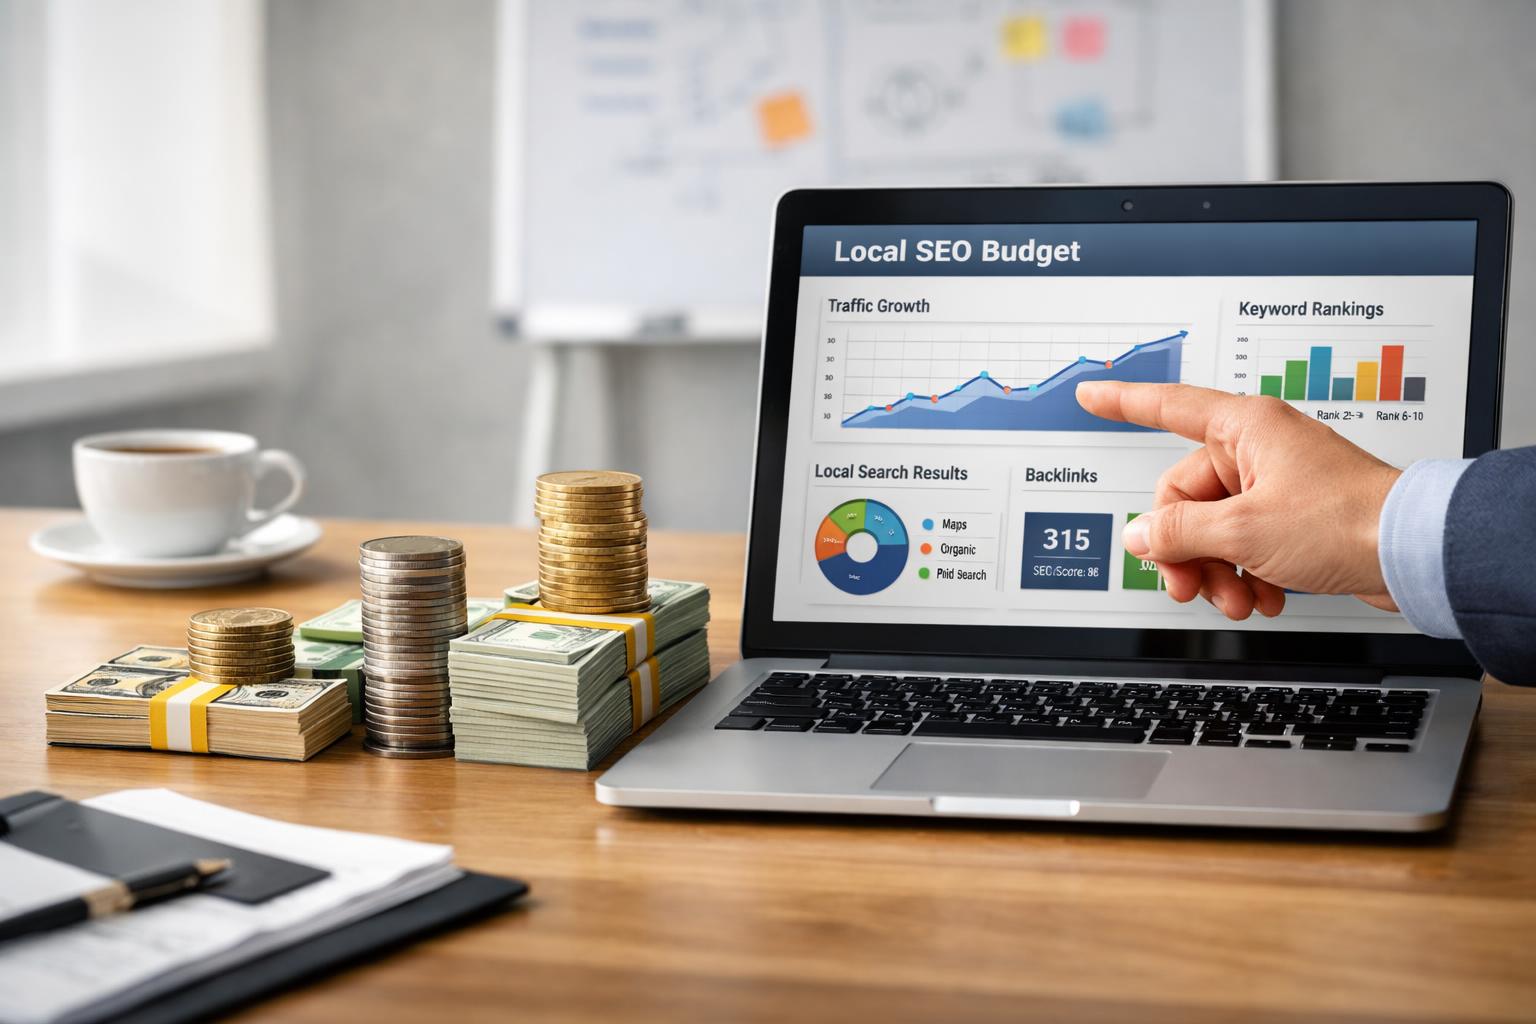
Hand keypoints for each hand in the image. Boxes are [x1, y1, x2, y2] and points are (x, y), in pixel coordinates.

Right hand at [1074, 381, 1402, 619]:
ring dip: (1218, 570)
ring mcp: (1276, 483)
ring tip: (1238, 599)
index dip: (1122, 402)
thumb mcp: (1243, 530)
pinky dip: (1247, 573)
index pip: (1166, 406)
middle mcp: (1258, 449)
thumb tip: (1140, 535)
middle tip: (1190, 585)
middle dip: (1187, 550)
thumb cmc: (1346, 521)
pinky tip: (1264, 596)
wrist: (1412, 553)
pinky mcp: (1294, 516)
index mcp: (1244, 428)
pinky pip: (1245, 542)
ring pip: (1214, 527)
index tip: (1090, 395)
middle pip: (1185, 496)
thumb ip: (1178, 531)